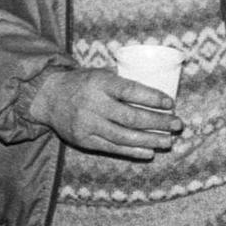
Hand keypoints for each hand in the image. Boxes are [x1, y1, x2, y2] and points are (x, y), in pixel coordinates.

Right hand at [28, 68, 181, 159]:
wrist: (48, 97)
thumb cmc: (83, 83)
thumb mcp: (100, 73)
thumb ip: (123, 80)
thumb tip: (157, 84)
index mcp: (100, 83)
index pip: (131, 91)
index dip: (153, 98)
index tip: (171, 103)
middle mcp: (93, 104)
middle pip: (132, 117)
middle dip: (158, 122)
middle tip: (177, 125)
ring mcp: (88, 124)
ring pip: (124, 136)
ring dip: (150, 140)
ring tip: (168, 141)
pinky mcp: (84, 140)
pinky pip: (113, 148)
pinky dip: (133, 151)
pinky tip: (149, 152)